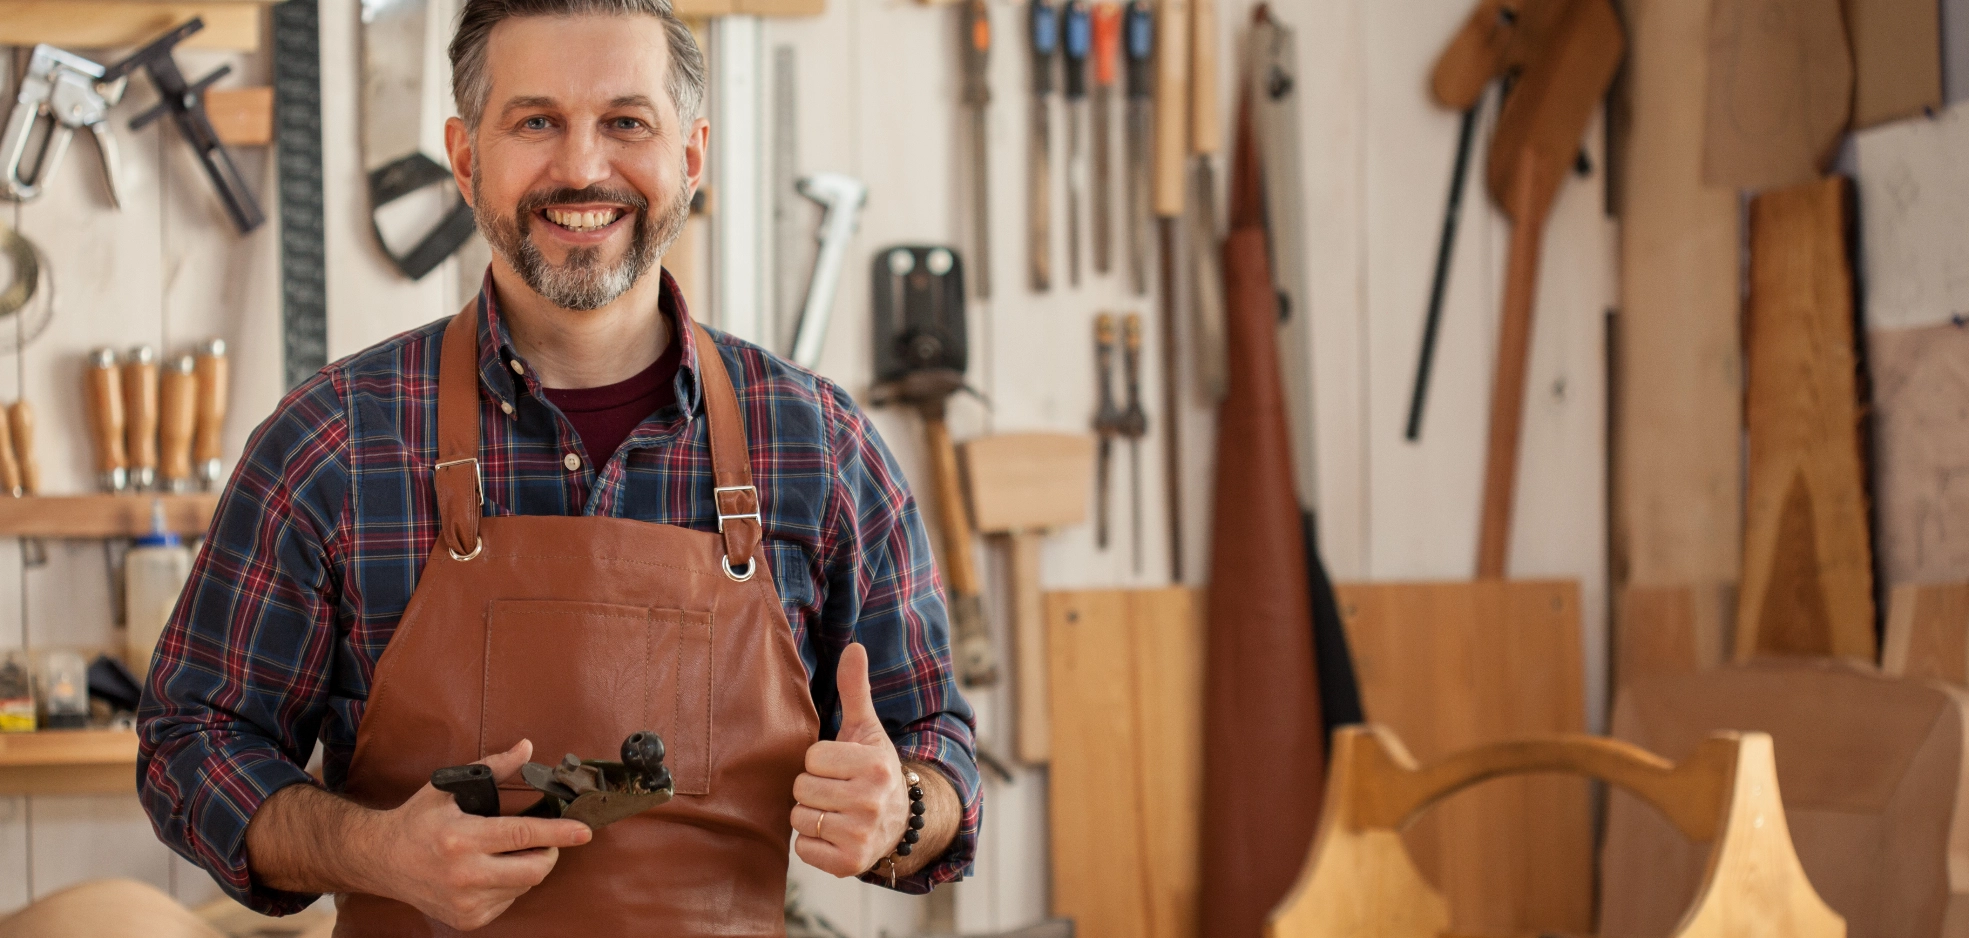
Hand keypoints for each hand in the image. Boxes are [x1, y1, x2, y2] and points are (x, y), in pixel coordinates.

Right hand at [371, 739, 593, 929]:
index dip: (559, 832)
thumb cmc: (417, 821)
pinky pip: (509, 901)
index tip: (584, 830)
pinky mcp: (467, 919)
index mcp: (461, 838)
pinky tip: (489, 871)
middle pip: (533, 870)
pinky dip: (510, 886)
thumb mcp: (449, 788)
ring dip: (526, 868)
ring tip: (503, 853)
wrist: (381, 861)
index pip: (523, 835)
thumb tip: (527, 747)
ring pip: (524, 886)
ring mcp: (466, 902)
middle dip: (549, 852)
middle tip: (542, 840)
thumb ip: (494, 768)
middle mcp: (464, 874)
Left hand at [791, 643, 908, 876]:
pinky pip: (802, 848)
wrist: (900, 822)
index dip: (821, 761)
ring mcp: (861, 834)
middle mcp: (871, 800)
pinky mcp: (849, 863)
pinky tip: (834, 834)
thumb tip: (853, 647)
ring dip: (810, 815)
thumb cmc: (873, 769)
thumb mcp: (867, 730)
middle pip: (801, 788)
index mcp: (874, 764)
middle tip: (837, 790)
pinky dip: (812, 844)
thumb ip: (855, 690)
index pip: (812, 757)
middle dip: (813, 788)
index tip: (841, 767)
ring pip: (798, 817)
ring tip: (835, 811)